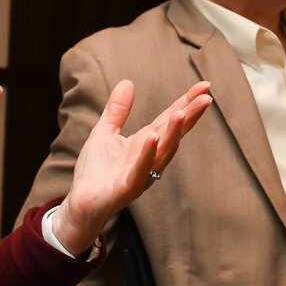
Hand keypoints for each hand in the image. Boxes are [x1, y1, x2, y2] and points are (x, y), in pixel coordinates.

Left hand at [49, 80, 212, 254]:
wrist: (79, 203)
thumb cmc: (95, 172)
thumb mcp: (104, 133)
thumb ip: (117, 110)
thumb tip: (128, 82)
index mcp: (145, 143)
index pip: (169, 119)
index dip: (187, 103)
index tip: (205, 86)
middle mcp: (149, 158)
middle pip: (173, 134)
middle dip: (190, 117)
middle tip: (206, 98)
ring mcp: (141, 174)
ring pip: (162, 153)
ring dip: (172, 134)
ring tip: (181, 114)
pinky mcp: (127, 188)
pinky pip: (141, 170)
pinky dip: (147, 154)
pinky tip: (153, 137)